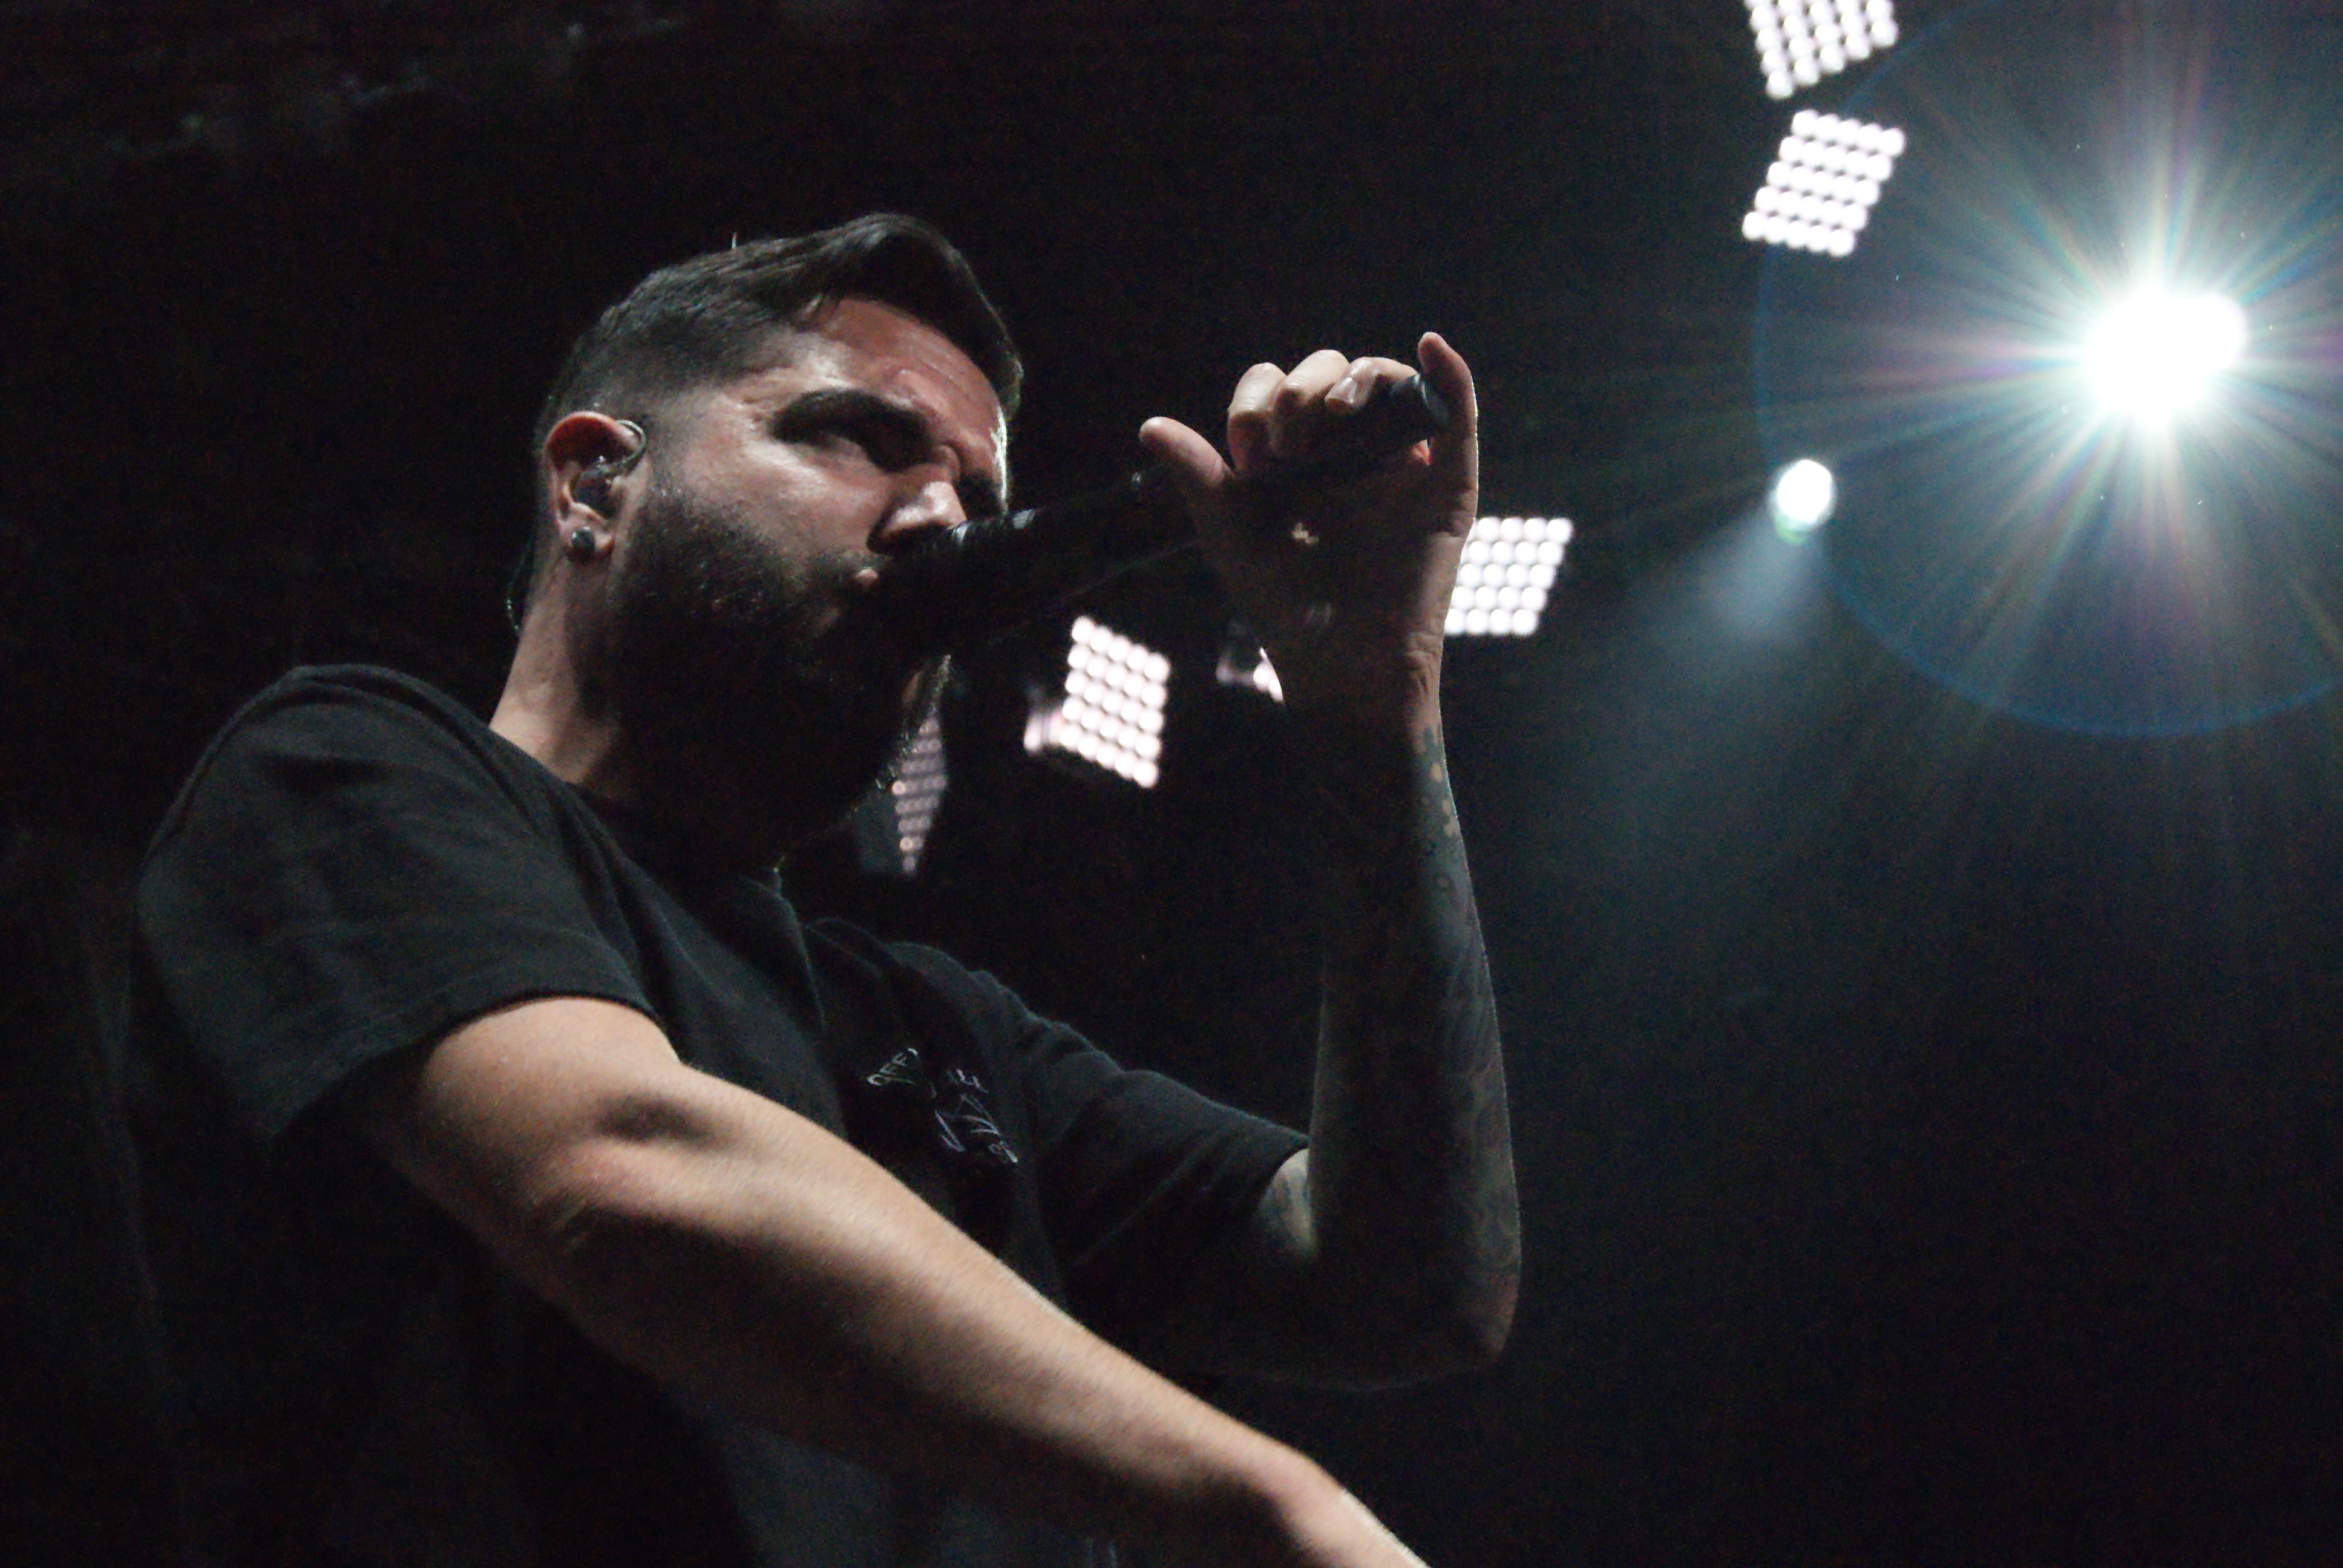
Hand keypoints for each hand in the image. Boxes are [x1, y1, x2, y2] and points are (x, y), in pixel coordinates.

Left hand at [1139, 335, 1478, 725]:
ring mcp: (1396, 463)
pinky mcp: (1445, 484)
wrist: (1342, 662)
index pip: (1274, 389)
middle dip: (1303, 394)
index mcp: (1291, 456)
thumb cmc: (1283, 606)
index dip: (1258, 404)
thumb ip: (1197, 477)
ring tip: (1339, 411)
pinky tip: (1430, 346)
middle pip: (1329, 374)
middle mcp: (1344, 450)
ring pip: (1387, 383)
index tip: (1251, 458)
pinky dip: (1449, 376)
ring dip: (1362, 377)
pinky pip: (1455, 416)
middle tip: (1290, 448)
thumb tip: (1150, 425)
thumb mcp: (1229, 536)